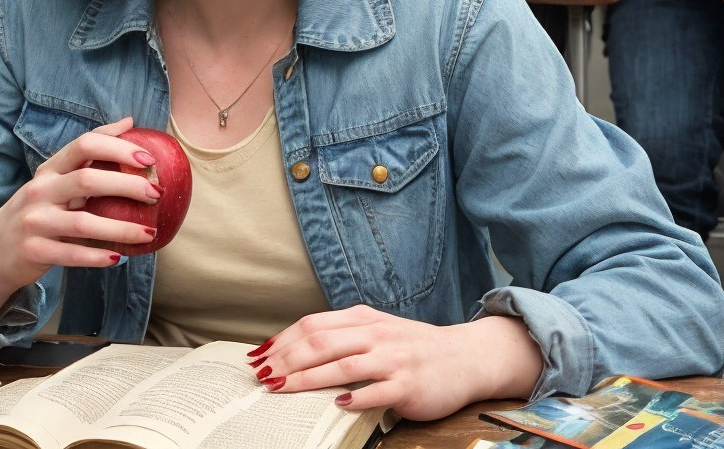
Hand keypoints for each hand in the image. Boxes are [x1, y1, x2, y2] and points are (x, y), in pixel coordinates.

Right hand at [0, 118, 161, 320]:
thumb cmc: (39, 208)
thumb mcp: (57, 176)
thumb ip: (90, 152)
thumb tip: (128, 122)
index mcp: (50, 168)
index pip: (84, 145)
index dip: (117, 148)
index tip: (148, 159)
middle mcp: (40, 190)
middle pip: (87, 180)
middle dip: (126, 184)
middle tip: (156, 193)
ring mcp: (35, 221)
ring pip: (83, 223)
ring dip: (121, 229)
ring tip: (148, 233)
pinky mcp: (34, 251)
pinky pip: (71, 254)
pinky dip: (97, 256)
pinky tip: (119, 257)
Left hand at [249, 306, 541, 419]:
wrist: (465, 357)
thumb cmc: (411, 347)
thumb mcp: (375, 330)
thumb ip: (341, 336)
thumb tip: (295, 349)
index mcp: (362, 319)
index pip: (312, 325)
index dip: (282, 340)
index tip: (259, 355)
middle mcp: (374, 334)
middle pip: (320, 343)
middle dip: (285, 360)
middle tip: (261, 375)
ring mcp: (392, 359)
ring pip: (342, 365)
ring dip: (307, 378)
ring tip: (281, 388)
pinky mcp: (408, 384)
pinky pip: (376, 391)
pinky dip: (355, 397)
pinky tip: (337, 404)